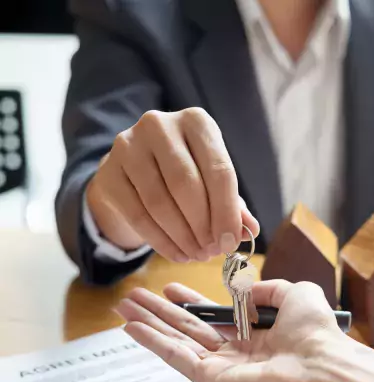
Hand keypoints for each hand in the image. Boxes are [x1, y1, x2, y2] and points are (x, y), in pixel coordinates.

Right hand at [86, 108, 259, 261]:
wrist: (135, 169)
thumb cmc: (184, 173)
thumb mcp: (212, 181)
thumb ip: (233, 203)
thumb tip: (251, 230)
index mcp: (196, 121)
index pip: (219, 170)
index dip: (226, 212)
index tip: (230, 243)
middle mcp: (160, 125)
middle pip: (186, 185)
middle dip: (203, 226)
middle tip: (211, 251)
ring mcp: (128, 145)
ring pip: (160, 202)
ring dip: (183, 237)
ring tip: (197, 255)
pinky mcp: (109, 172)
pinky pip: (138, 215)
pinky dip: (161, 241)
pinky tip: (177, 254)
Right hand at [116, 281, 354, 381]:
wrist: (320, 365)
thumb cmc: (314, 331)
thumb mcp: (295, 293)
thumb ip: (268, 288)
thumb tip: (246, 290)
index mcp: (253, 335)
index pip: (213, 316)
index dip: (190, 301)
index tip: (171, 287)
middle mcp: (234, 353)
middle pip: (188, 327)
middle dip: (160, 311)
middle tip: (135, 297)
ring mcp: (220, 368)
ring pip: (176, 340)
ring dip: (149, 323)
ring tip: (124, 307)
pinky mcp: (209, 380)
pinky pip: (175, 356)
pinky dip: (151, 341)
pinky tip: (132, 327)